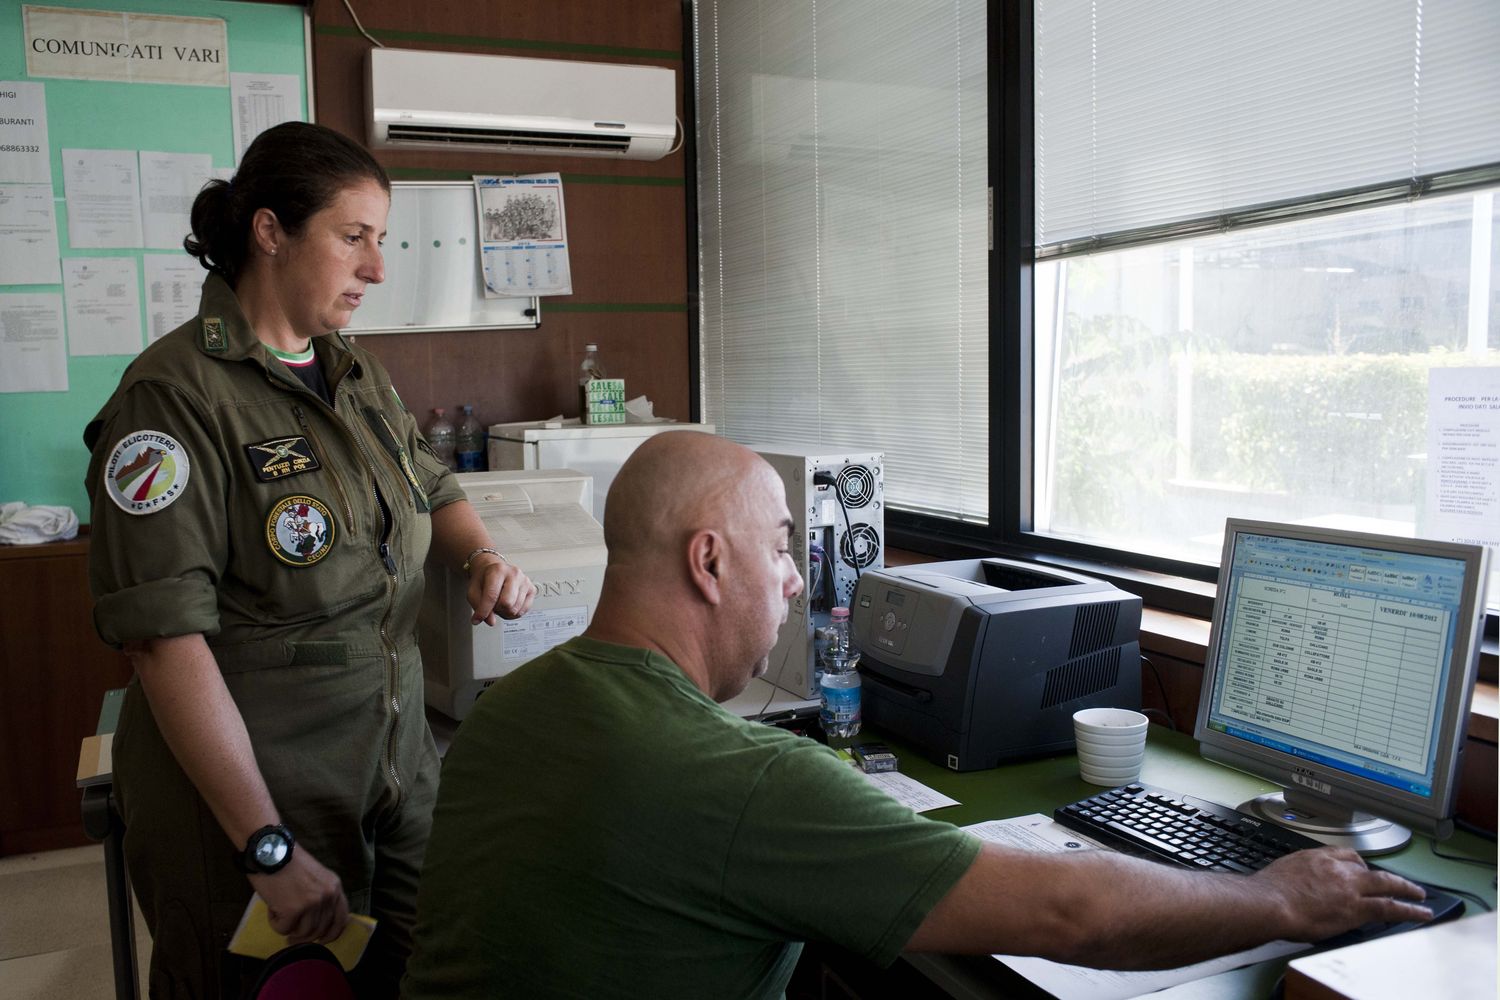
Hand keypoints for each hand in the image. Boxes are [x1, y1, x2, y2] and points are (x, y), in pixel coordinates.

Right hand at [248, 847, 349, 944]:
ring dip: (288, 928)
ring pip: (302, 932)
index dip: (332, 933)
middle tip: (291, 937)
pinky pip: (284, 929)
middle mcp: (328, 896)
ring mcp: (312, 904)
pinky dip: (275, 923)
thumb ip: (320, 895)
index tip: (322, 940)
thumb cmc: (288, 861)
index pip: (341, 918)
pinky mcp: (293, 910)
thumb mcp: (315, 877)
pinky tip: (272, 909)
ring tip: (279, 912)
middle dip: (305, 936)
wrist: (271, 850)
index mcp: (335, 887)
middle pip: (320, 929)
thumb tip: (316, 921)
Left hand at [467, 553, 535, 623]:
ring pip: (515, 609)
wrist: (493, 569)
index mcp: (498, 570)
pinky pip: (524, 611)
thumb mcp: (473, 590)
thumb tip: (491, 621)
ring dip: (505, 612)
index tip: (478, 618)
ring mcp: (525, 581)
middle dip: (497, 609)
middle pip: (507, 604)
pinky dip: (514, 613)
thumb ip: (478, 606)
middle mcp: (514, 574)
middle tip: (492, 605)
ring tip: (500, 604)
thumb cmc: (484, 579)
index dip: (484, 611)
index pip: (492, 596)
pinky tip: (509, 606)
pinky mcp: (532, 589)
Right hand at [1253, 847, 1430, 940]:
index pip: (1345, 855)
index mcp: (1316, 857)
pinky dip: (1410, 910)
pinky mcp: (1357, 908)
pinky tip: (1422, 913)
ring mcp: (1349, 887)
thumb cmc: (1268, 892)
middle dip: (1385, 875)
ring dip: (1406, 889)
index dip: (1358, 864)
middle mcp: (1336, 868)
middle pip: (1368, 868)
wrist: (1269, 902)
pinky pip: (1390, 907)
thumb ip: (1296, 876)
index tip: (1363, 869)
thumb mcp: (1282, 873)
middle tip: (1399, 882)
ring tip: (1419, 895)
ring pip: (1386, 884)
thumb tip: (1297, 887)